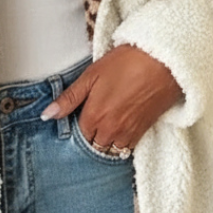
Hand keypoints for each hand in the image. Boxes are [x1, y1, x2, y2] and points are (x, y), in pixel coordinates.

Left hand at [41, 44, 183, 152]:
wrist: (164, 62)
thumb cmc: (127, 63)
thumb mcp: (92, 75)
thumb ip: (69, 98)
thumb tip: (47, 115)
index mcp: (94, 117)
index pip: (78, 134)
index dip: (77, 124)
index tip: (80, 114)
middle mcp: (110, 131)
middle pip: (93, 145)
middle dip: (90, 136)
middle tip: (93, 118)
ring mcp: (128, 134)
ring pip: (110, 150)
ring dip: (105, 142)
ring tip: (106, 123)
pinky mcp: (144, 132)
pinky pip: (127, 148)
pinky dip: (120, 142)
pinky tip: (121, 126)